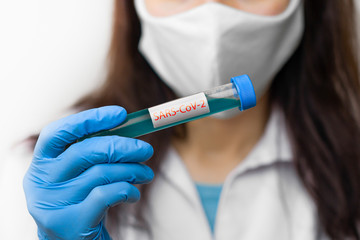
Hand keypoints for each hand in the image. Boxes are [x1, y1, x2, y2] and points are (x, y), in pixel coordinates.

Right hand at [23, 106, 153, 239]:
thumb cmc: (79, 201)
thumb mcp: (80, 174)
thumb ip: (95, 152)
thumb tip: (127, 128)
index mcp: (41, 163)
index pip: (60, 132)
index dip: (90, 119)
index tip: (121, 115)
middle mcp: (41, 182)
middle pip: (85, 151)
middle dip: (123, 147)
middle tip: (145, 149)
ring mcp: (53, 203)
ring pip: (101, 173)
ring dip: (132, 171)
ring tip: (145, 174)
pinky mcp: (69, 222)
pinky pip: (106, 195)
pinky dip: (127, 190)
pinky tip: (133, 193)